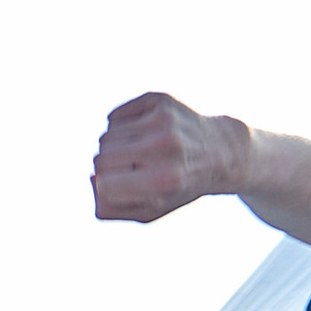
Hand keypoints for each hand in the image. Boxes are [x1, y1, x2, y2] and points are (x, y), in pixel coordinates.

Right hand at [92, 92, 246, 225]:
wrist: (219, 152)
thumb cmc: (179, 187)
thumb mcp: (151, 210)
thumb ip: (113, 208)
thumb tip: (91, 180)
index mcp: (164, 181)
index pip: (105, 183)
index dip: (105, 187)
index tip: (118, 187)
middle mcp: (164, 147)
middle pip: (101, 157)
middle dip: (106, 167)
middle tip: (128, 170)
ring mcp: (162, 119)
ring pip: (106, 134)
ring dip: (114, 147)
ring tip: (137, 153)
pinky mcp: (159, 100)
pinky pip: (115, 116)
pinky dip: (120, 128)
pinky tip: (141, 135)